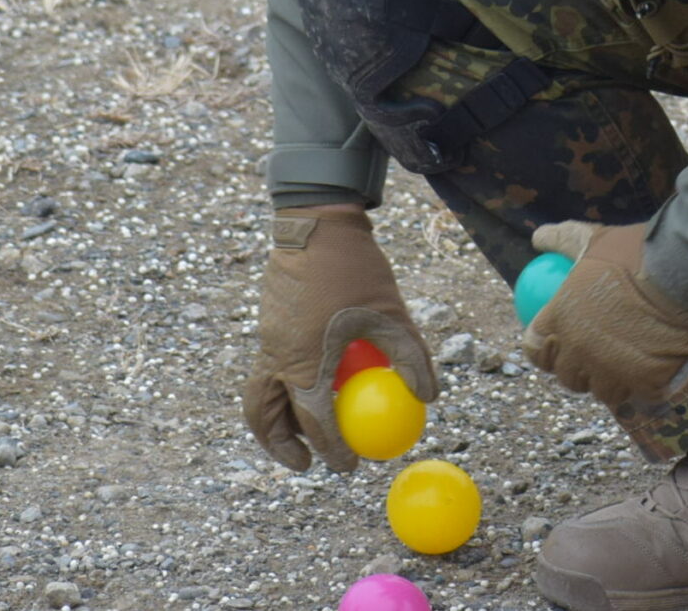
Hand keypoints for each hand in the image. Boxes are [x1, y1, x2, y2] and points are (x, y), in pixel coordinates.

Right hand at [243, 205, 438, 471]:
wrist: (315, 221)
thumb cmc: (356, 268)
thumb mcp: (391, 312)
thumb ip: (410, 356)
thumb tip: (429, 398)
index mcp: (306, 359)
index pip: (314, 420)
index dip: (332, 449)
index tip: (349, 466)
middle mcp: (277, 354)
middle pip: (265, 415)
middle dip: (283, 446)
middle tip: (309, 464)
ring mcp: (266, 338)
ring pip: (258, 393)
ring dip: (275, 421)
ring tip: (300, 435)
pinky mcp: (267, 323)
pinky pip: (267, 367)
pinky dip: (282, 387)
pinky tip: (311, 383)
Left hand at [521, 220, 687, 413]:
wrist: (683, 270)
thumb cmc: (635, 252)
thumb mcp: (593, 239)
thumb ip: (562, 239)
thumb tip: (538, 237)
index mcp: (560, 319)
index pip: (535, 349)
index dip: (541, 350)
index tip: (554, 344)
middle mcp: (580, 351)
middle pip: (568, 376)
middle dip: (576, 372)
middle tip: (590, 361)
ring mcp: (612, 371)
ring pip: (604, 392)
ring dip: (611, 382)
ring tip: (623, 370)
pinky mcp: (645, 383)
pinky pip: (639, 393)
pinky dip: (645, 385)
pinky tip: (652, 373)